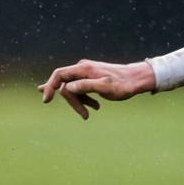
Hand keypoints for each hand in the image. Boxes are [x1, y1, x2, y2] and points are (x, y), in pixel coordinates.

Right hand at [39, 60, 155, 118]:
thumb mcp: (107, 87)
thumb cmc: (124, 84)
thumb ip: (87, 86)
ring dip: (80, 102)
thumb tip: (68, 87)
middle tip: (85, 116)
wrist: (137, 79)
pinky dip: (85, 100)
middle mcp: (82, 69)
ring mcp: (86, 73)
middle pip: (66, 85)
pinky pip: (81, 90)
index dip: (50, 86)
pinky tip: (95, 107)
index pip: (60, 75)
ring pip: (73, 90)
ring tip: (91, 112)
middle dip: (73, 102)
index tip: (46, 100)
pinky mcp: (90, 79)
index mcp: (84, 68)